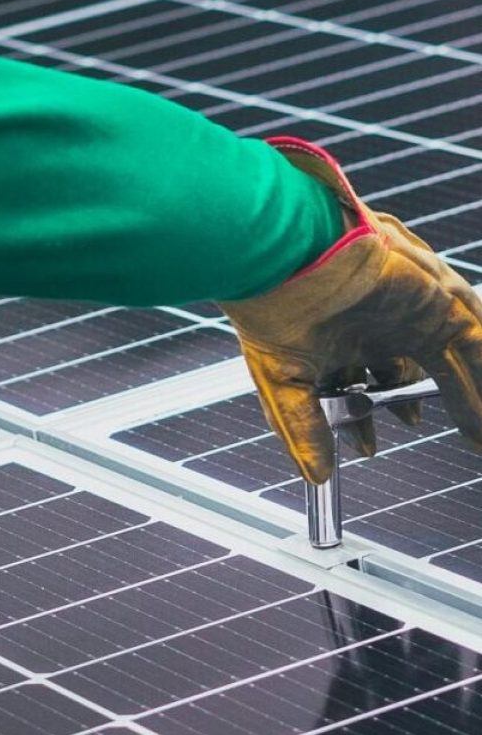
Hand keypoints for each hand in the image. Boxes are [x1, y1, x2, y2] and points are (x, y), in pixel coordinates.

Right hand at [219, 138, 481, 484]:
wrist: (286, 258)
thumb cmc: (273, 306)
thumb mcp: (285, 384)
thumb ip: (305, 430)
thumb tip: (316, 476)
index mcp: (346, 337)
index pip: (370, 381)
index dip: (373, 416)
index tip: (368, 447)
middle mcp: (382, 324)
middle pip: (418, 373)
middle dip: (434, 408)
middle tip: (463, 443)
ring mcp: (412, 312)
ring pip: (452, 362)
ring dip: (472, 400)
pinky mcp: (437, 302)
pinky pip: (474, 342)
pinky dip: (481, 373)